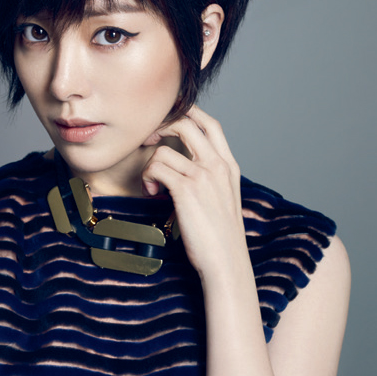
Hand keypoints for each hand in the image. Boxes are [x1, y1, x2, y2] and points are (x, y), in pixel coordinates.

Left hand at [141, 106, 247, 279]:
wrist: (226, 262)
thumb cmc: (219, 237)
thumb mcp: (222, 200)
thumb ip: (209, 179)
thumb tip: (181, 167)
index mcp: (228, 166)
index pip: (211, 124)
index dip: (188, 113)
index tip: (167, 119)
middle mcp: (218, 166)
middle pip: (186, 123)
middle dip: (161, 125)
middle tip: (148, 139)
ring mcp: (203, 175)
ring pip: (163, 148)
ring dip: (149, 164)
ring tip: (152, 185)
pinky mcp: (186, 189)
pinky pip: (156, 167)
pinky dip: (147, 178)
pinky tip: (151, 193)